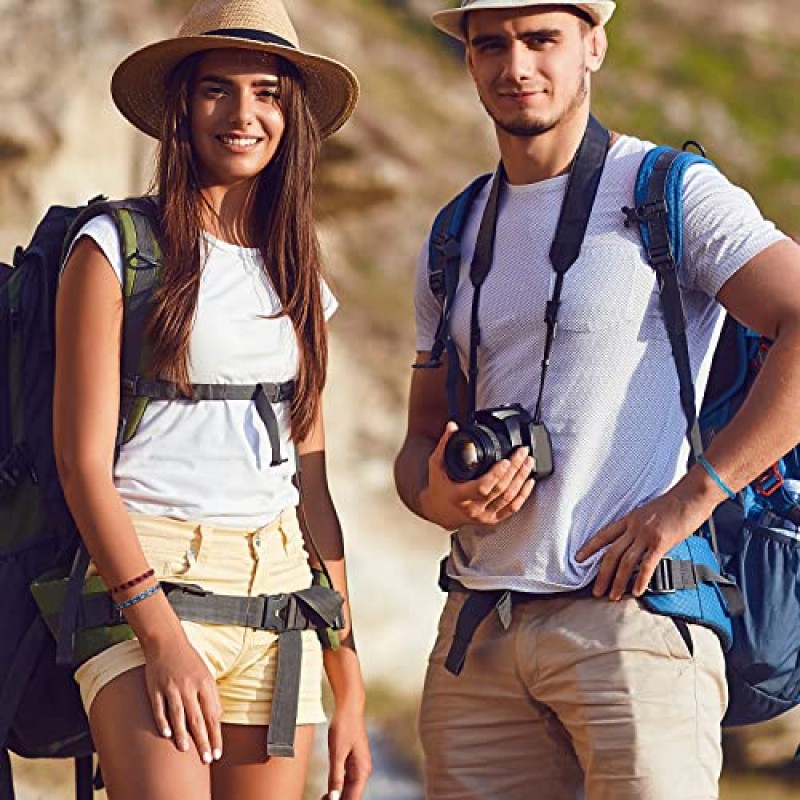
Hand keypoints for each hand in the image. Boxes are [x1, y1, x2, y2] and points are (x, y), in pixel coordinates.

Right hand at [142, 633, 222, 763]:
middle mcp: (189, 686)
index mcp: (205, 683)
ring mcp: (171, 687)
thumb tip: (217, 718)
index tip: (217, 753)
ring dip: (182, 734)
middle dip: (203, 741)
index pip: (213, 714)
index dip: (215, 735)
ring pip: (178, 714)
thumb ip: (211, 696)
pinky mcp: (155, 688)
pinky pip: (159, 708)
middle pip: (197, 718)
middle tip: (206, 759)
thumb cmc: (189, 661)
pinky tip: (167, 734)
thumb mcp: (206, 674)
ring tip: (185, 750)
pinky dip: (163, 722)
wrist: (166, 642)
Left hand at [321, 704, 370, 799]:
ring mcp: (358, 766)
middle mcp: (363, 770)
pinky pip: (346, 781)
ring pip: (348, 790)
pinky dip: (337, 788)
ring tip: (322, 799)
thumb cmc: (345, 726)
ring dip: (337, 797)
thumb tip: (334, 797)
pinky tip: (327, 792)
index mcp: (362, 770)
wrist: (349, 707)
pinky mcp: (352, 762)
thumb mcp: (337, 752)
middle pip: (351, 795)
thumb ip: (336, 776)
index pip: (353, 798)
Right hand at [420, 422, 535, 529]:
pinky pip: (512, 508)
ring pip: (509, 498)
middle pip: (500, 490)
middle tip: (522, 454)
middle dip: (514, 470)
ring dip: (521, 479)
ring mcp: (484, 516)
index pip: (481, 487)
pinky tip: (529, 482)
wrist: (439, 512)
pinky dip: (523, 495)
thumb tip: (452, 426)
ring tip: (528, 462)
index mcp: (458, 496)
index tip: (506, 460)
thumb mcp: (436, 465)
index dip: (496, 474)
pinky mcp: (493, 519)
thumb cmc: (439, 488)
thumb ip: (444, 445)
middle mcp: (473, 509)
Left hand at [576, 484, 713, 600]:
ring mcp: (646, 535)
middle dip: (602, 574)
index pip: (603, 535)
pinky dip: (640, 580)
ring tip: (613, 596)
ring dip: (617, 581)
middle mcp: (634, 527)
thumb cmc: (675, 503)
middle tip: (596, 590)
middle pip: (611, 553)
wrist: (691, 495)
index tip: (578, 559)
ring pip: (625, 562)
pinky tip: (636, 591)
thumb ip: (640, 527)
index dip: (589, 548)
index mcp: (629, 519)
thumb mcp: (649, 512)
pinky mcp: (661, 542)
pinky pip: (646, 565)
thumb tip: (638, 543)